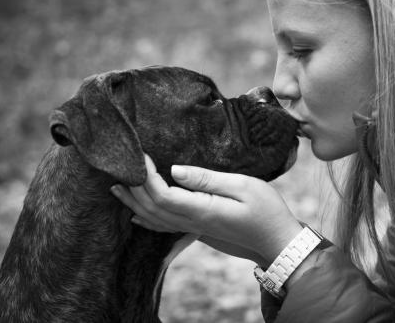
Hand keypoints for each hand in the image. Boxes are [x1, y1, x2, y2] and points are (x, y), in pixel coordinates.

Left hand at [111, 155, 302, 266]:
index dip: (146, 175)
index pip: (162, 194)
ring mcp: (194, 228)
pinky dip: (147, 220)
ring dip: (134, 203)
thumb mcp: (244, 186)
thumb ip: (208, 179)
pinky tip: (137, 215)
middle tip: (122, 164)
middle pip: (152, 207)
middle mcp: (193, 221)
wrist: (277, 240)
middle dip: (134, 186)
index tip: (141, 154)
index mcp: (202, 209)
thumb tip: (175, 170)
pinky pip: (165, 227)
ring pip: (154, 218)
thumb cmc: (267, 210)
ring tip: (117, 186)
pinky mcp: (198, 229)